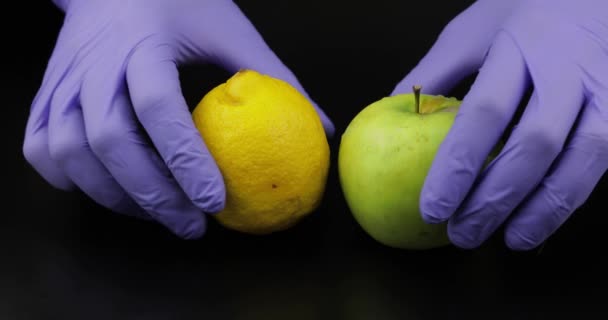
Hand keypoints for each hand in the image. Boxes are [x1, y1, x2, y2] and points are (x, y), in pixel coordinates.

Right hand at [23, 0, 333, 238]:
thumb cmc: (176, 1)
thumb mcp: (230, 30)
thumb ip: (276, 76)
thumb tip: (321, 126)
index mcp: (142, 42)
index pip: (157, 107)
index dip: (184, 159)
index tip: (215, 200)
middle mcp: (94, 62)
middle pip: (107, 140)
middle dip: (150, 194)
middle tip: (191, 225)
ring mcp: (62, 79)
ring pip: (67, 150)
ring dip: (112, 194)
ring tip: (157, 213)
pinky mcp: (46, 91)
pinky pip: (38, 146)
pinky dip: (67, 178)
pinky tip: (107, 189)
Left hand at [392, 0, 607, 249]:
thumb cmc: (529, 8)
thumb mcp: (476, 26)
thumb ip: (439, 69)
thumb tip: (396, 105)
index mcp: (519, 44)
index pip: (484, 113)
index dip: (458, 167)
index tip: (433, 208)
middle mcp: (567, 67)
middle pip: (533, 144)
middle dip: (496, 199)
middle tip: (464, 234)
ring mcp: (606, 86)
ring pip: (580, 158)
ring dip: (544, 209)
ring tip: (510, 240)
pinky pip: (602, 161)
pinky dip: (572, 196)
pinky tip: (545, 217)